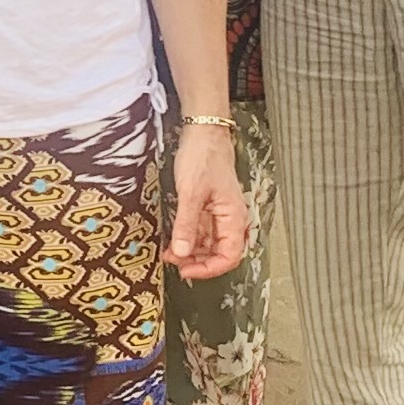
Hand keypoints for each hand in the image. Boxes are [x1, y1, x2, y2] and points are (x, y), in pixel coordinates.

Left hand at [167, 119, 248, 279]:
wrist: (203, 133)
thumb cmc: (204, 157)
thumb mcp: (191, 193)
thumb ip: (186, 225)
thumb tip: (181, 253)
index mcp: (233, 217)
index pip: (229, 257)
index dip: (209, 269)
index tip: (186, 271)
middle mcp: (230, 219)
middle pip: (219, 253)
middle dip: (197, 261)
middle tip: (174, 263)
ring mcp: (219, 214)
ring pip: (209, 244)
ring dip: (191, 252)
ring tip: (170, 253)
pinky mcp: (208, 208)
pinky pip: (201, 231)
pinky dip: (188, 238)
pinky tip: (173, 240)